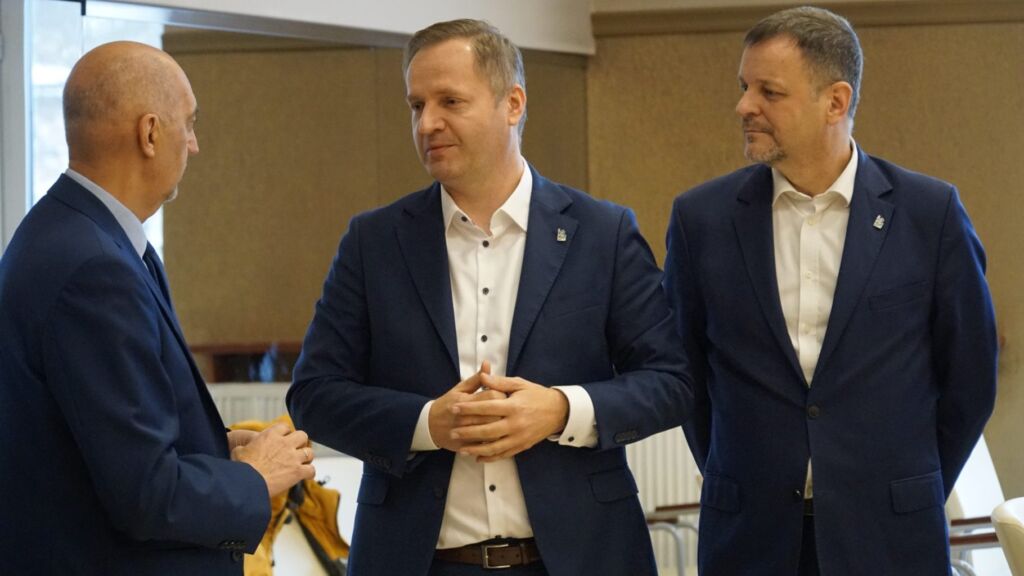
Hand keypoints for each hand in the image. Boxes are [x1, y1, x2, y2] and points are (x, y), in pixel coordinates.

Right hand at [231, 422, 315, 496]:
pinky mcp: (297, 472)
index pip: (284, 427)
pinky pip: (311, 470)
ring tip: (302, 463)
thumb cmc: (240, 468)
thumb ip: (245, 447)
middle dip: (300, 442)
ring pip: (310, 452)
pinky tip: (306, 476)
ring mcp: (293, 457)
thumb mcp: (238, 451)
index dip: (285, 433)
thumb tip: (242, 449)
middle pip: (302, 435)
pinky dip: (310, 473)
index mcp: (270, 435)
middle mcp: (285, 443)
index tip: (283, 440)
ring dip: (307, 457)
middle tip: (295, 450)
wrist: (247, 483)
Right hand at [428, 361, 506, 451]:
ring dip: (502, 427)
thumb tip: (487, 364)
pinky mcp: (466, 446)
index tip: (504, 395)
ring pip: (492, 431)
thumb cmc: (447, 404)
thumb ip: (476, 378)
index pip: (491, 395)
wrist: (429, 426)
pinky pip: (485, 445)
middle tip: (508, 410)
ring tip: (506, 423)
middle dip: (504, 411)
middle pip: (494, 413)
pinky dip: (494, 442)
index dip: (501, 394)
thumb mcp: (459, 389)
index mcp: (464, 401)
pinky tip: (500, 437)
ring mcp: (465, 433)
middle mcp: (465, 417)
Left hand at [450, 375, 568, 462]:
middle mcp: (516, 424)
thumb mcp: (520, 384)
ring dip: (476, 449)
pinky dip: (490, 457)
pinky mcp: (522, 446)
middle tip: (452, 432)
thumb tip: (481, 376)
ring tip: (461, 448)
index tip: (454, 407)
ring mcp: (519, 437)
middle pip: (487, 430)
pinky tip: (477, 457)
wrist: (559, 411)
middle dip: (467, 432)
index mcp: (513, 406)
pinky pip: (504, 454)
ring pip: (494, 447)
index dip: (468, 408)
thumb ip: (499, 382)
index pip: (486, 407)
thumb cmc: (537, 395)